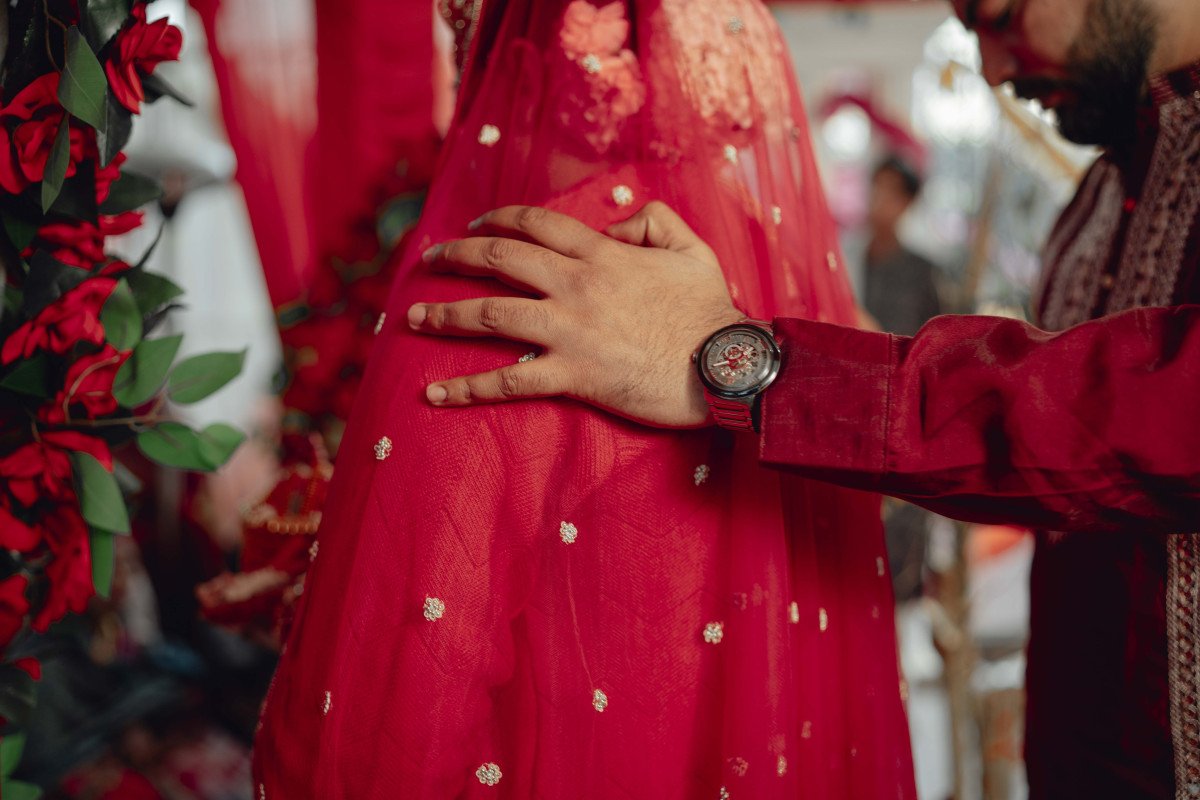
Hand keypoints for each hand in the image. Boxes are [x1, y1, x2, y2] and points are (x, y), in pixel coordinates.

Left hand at [408, 201, 743, 426]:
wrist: (725, 365)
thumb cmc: (711, 311)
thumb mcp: (692, 248)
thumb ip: (652, 222)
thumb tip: (615, 224)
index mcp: (601, 254)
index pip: (536, 225)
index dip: (499, 220)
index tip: (475, 225)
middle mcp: (575, 287)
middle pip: (499, 261)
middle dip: (456, 257)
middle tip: (428, 261)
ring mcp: (569, 332)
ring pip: (491, 316)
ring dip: (445, 315)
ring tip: (412, 318)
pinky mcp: (572, 377)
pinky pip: (509, 381)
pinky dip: (467, 387)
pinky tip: (433, 392)